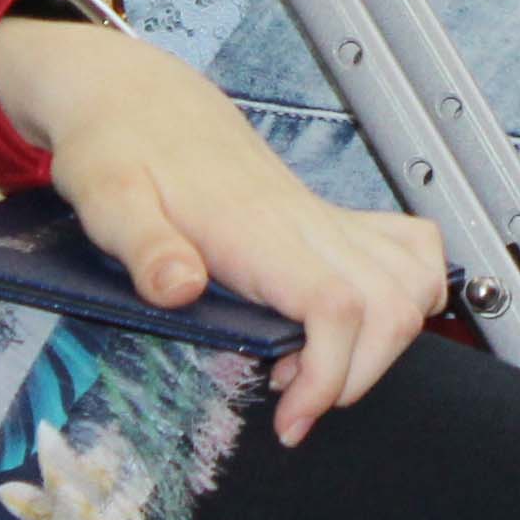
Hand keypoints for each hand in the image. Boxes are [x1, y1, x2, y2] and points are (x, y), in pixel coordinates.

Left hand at [0, 17, 450, 442]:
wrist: (137, 98)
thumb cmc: (117, 148)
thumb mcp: (106, 200)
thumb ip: (144, 248)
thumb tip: (180, 290)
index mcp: (256, 229)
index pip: (336, 304)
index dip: (331, 374)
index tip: (289, 420)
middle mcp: (305, 221)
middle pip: (392, 304)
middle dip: (362, 376)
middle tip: (297, 407)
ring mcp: (323, 217)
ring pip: (413, 279)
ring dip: (388, 342)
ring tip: (318, 369)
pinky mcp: (328, 217)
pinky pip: (409, 249)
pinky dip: (410, 295)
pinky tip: (357, 323)